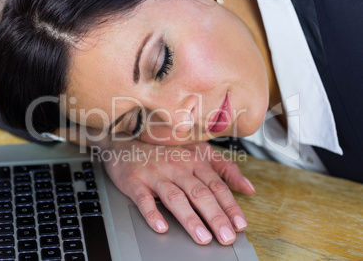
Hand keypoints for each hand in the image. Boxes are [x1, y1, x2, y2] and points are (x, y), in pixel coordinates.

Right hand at [101, 139, 255, 244]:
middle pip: (199, 193)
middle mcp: (177, 166)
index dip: (230, 206)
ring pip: (175, 197)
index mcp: (194, 160)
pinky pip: (144, 199)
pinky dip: (152, 213)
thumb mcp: (199, 151)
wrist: (127, 139)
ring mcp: (155, 174)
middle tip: (226, 237)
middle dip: (215, 217)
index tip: (240, 225)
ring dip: (190, 219)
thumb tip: (249, 188)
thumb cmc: (165, 148)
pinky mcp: (135, 181)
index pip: (216, 185)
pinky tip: (161, 227)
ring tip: (202, 238)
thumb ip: (225, 168)